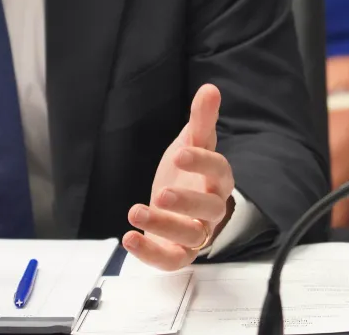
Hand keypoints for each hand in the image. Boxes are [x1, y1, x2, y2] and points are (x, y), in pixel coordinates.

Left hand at [123, 84, 235, 269]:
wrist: (174, 205)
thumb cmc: (186, 173)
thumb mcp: (191, 143)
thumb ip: (201, 119)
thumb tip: (210, 88)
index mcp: (218, 180)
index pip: (219, 171)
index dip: (202, 163)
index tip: (179, 153)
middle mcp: (212, 210)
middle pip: (209, 209)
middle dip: (186, 202)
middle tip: (162, 193)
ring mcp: (197, 234)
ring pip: (190, 235)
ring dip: (163, 225)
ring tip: (136, 212)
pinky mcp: (179, 253)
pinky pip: (171, 260)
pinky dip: (151, 254)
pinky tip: (129, 238)